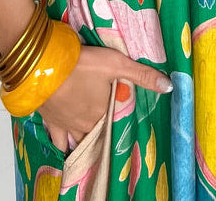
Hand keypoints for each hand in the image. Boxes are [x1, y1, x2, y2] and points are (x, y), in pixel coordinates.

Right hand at [37, 45, 171, 152]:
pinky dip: (63, 146)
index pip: (116, 121)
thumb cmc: (82, 64)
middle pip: (99, 131)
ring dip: (88, 141)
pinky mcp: (51, 120)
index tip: (124, 120)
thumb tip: (169, 87)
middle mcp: (86, 123)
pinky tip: (66, 151)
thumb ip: (142, 75)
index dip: (120, 120)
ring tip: (94, 144)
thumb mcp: (117, 64)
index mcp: (103, 112)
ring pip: (80, 139)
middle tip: (110, 130)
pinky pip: (58, 140)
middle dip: (104, 131)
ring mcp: (67, 124)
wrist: (45, 67)